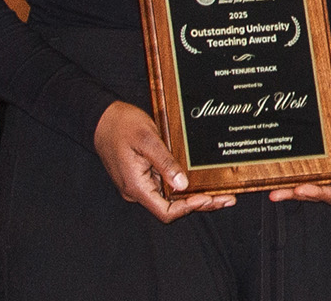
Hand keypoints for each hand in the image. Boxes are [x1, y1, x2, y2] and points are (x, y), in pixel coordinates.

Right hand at [93, 100, 236, 221]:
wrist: (103, 118)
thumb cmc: (122, 125)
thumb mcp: (147, 140)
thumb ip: (165, 163)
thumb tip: (183, 185)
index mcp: (137, 187)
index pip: (166, 211)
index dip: (188, 208)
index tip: (208, 197)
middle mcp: (138, 191)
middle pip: (172, 208)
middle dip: (200, 204)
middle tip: (227, 199)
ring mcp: (141, 185)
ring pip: (171, 199)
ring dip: (195, 197)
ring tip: (222, 194)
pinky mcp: (144, 177)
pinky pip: (167, 188)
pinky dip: (185, 188)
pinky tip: (201, 183)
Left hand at [271, 88, 330, 203]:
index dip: (320, 193)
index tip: (302, 189)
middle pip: (324, 193)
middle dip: (302, 194)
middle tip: (282, 193)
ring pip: (315, 186)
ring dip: (295, 191)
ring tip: (276, 193)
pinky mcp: (326, 162)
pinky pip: (311, 174)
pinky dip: (297, 179)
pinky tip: (281, 181)